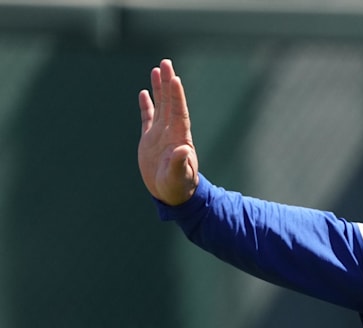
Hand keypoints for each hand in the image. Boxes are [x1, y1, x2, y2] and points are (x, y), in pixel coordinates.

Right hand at [138, 59, 198, 205]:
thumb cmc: (179, 188)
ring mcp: (161, 134)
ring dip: (159, 88)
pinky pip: (148, 117)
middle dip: (168, 83)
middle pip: (170, 102)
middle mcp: (172, 132)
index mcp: (180, 138)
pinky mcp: (150, 140)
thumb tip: (183, 149)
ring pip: (160, 106)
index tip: (175, 78)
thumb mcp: (178, 177)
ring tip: (157, 69)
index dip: (177, 95)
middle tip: (166, 63)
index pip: (179, 112)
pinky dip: (147, 105)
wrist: (172, 195)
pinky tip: (145, 92)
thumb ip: (179, 163)